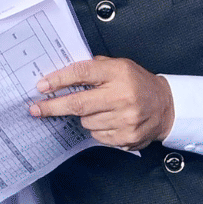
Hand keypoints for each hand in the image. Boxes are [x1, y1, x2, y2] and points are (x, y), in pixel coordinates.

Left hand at [29, 56, 174, 150]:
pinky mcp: (127, 137)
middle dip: (53, 107)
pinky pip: (97, 135)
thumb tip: (61, 75)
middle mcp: (122, 96)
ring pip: (86, 121)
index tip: (42, 86)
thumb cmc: (137, 83)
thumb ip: (93, 68)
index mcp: (118, 73)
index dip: (59, 80)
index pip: (82, 74)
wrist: (166, 107)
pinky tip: (108, 120)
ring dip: (84, 117)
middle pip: (78, 104)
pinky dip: (96, 128)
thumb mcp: (119, 66)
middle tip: (35, 109)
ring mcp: (125, 119)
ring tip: (98, 109)